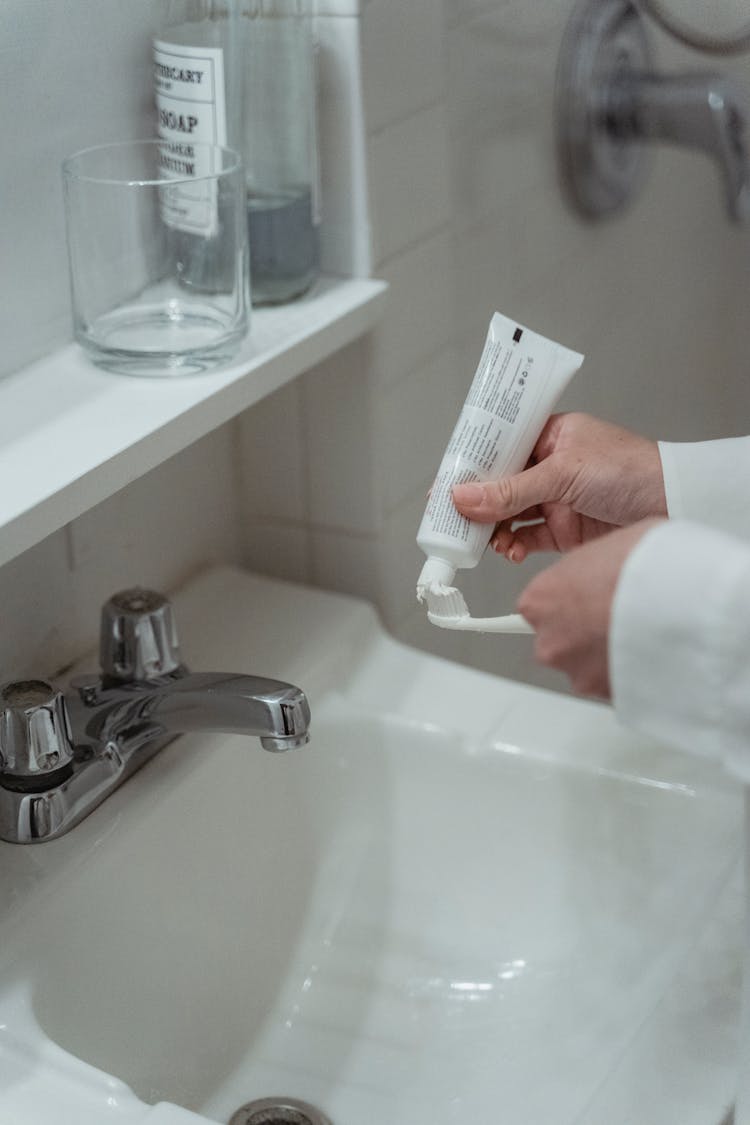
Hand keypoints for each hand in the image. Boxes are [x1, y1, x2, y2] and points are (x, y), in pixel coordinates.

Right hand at [452, 413, 666, 560]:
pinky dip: (513, 546)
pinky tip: (509, 550)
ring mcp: (556, 499)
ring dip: (493, 528)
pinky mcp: (564, 530)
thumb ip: (512, 490)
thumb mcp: (563, 473)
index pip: (499, 446)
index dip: (471, 463)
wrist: (676, 504)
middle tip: (452, 517)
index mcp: (550, 436)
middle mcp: (550, 466)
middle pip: (499, 484)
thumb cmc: (632, 470)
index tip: (445, 481)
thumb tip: (464, 497)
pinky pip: (526, 538)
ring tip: (484, 539)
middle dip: (476, 502)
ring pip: (509, 514)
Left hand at [516, 520, 661, 698]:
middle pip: (560, 639)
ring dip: (607, 653)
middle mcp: (550, 640)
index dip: (569, 600)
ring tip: (641, 632)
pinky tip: (652, 650)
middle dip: (585, 632)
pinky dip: (628, 671)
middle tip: (617, 615)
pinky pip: (614, 682)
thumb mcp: (609, 546)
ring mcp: (577, 672)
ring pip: (586, 665)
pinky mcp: (606, 694)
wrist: (681, 598)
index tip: (583, 600)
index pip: (540, 605)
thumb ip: (591, 568)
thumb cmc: (645, 565)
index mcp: (541, 599)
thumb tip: (602, 570)